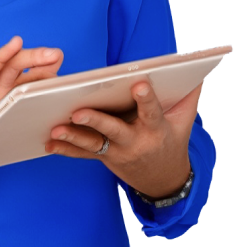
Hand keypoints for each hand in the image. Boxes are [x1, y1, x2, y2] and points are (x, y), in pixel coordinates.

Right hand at [0, 36, 63, 164]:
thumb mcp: (10, 102)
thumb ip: (30, 87)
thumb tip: (55, 72)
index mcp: (7, 83)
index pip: (25, 67)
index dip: (40, 61)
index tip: (57, 56)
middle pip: (11, 66)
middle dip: (30, 57)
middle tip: (51, 54)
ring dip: (2, 57)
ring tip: (16, 44)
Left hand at [45, 79, 199, 197]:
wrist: (163, 178)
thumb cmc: (172, 139)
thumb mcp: (184, 120)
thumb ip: (188, 94)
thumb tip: (197, 68)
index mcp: (156, 129)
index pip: (152, 112)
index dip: (146, 99)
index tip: (139, 84)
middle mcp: (135, 142)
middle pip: (114, 131)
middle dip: (96, 121)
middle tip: (78, 112)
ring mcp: (117, 152)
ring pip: (93, 144)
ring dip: (73, 137)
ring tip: (55, 130)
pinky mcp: (103, 157)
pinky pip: (83, 154)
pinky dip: (65, 149)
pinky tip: (48, 144)